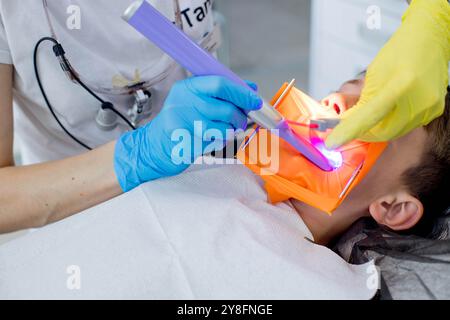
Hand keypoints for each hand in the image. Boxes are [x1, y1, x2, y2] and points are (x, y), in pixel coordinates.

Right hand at [114, 76, 260, 191]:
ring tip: (226, 130)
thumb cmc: (179, 121)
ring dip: (232, 130)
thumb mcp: (194, 100)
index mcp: (187, 88)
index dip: (242, 92)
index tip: (255, 100)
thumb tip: (251, 88)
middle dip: (241, 115)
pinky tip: (212, 139)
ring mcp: (185, 125)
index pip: (220, 84)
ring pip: (224, 127)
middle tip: (244, 119)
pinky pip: (217, 142)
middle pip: (226, 108)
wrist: (153, 146)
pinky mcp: (188, 144)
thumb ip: (221, 93)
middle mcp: (185, 103)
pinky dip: (221, 141)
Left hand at [326, 0, 449, 148]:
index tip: (332, 142)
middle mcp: (419, 98)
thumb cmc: (400, 52)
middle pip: (383, 132)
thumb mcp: (374, 75)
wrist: (429, 39)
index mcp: (401, 84)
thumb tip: (346, 122)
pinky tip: (388, 111)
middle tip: (350, 127)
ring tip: (369, 114)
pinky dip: (391, 123)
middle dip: (363, 132)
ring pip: (394, 132)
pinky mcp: (434, 111)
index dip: (349, 131)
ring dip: (377, 128)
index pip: (369, 116)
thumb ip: (361, 101)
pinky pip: (406, 126)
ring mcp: (429, 107)